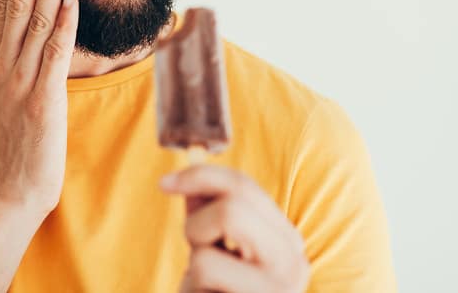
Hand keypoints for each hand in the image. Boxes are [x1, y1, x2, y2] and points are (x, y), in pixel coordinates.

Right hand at [0, 0, 78, 217]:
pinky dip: (64, 24)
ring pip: (36, 23)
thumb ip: (14, 68)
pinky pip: (55, 53)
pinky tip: (71, 0)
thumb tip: (26, 42)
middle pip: (17, 8)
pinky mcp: (44, 98)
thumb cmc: (16, 146)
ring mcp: (22, 81)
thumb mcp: (7, 99)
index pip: (1, 13)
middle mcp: (5, 68)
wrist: (13, 188)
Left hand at [160, 165, 309, 292]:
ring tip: (206, 284)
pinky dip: (193, 283)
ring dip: (198, 254)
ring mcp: (280, 286)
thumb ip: (206, 215)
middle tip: (197, 254)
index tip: (164, 183)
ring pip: (226, 226)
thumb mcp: (212, 253)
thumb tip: (188, 178)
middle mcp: (294, 261)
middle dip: (199, 223)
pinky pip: (206, 267)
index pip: (244, 187)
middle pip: (236, 202)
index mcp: (286, 242)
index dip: (200, 176)